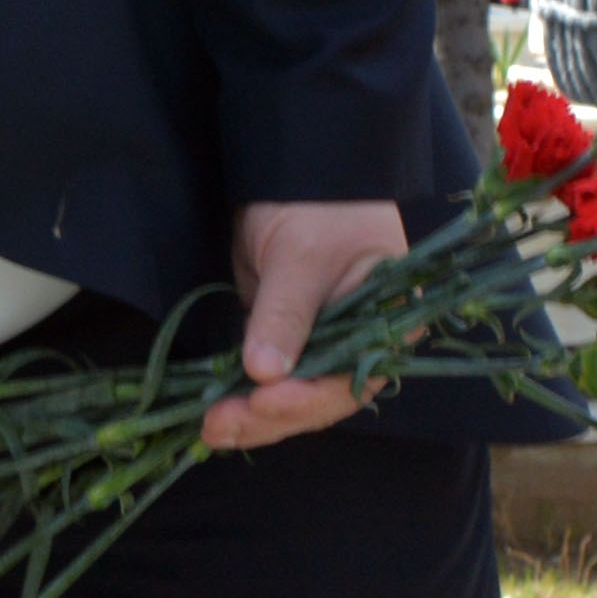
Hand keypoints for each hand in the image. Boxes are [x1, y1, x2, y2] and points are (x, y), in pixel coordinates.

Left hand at [205, 197, 412, 449]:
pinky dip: (242, 397)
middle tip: (220, 424)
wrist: (293, 170)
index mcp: (387, 325)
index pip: (351, 379)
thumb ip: (285, 314)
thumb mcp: (302, 255)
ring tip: (210, 427)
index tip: (265, 400)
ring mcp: (323, 345)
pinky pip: (269, 381)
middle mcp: (361, 345)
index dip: (308, 399)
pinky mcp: (287, 340)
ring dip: (250, 416)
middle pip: (318, 399)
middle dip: (269, 416)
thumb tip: (264, 372)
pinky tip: (215, 413)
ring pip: (290, 398)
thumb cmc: (317, 202)